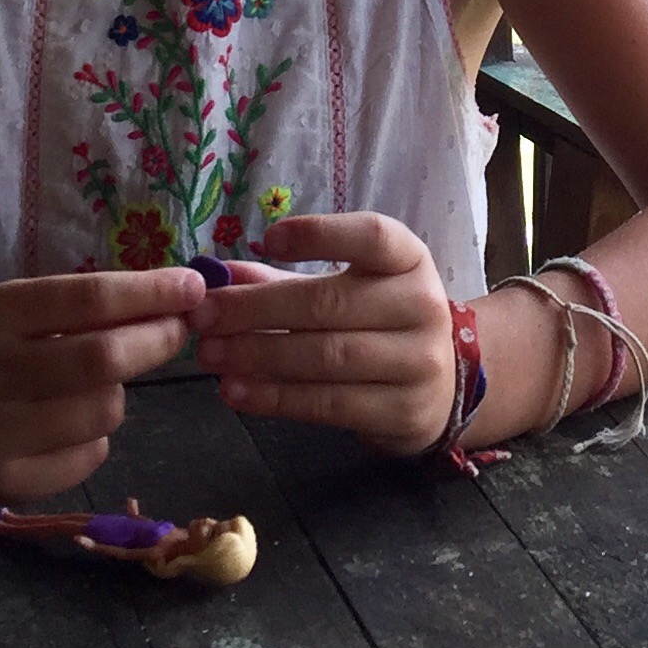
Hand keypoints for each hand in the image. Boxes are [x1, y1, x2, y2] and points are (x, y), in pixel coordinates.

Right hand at [0, 267, 204, 502]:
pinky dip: (95, 436)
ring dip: (117, 392)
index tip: (193, 286)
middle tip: (179, 328)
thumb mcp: (13, 306)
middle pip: (104, 360)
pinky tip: (66, 422)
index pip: (89, 299)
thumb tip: (176, 299)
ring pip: (105, 413)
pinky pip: (89, 456)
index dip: (150, 293)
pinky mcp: (3, 483)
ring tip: (90, 383)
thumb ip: (83, 305)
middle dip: (158, 340)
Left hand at [194, 212, 454, 453]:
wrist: (443, 386)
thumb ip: (283, 279)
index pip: (370, 236)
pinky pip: (329, 404)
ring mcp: (419, 362)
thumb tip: (217, 276)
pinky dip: (276, 397)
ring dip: (259, 356)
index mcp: (410, 259)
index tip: (266, 239)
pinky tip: (236, 392)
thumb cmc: (380, 322)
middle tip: (204, 316)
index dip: (320, 235)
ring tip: (211, 356)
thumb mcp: (347, 286)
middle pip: (332, 302)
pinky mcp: (403, 412)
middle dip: (258, 309)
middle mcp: (422, 305)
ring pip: (327, 357)